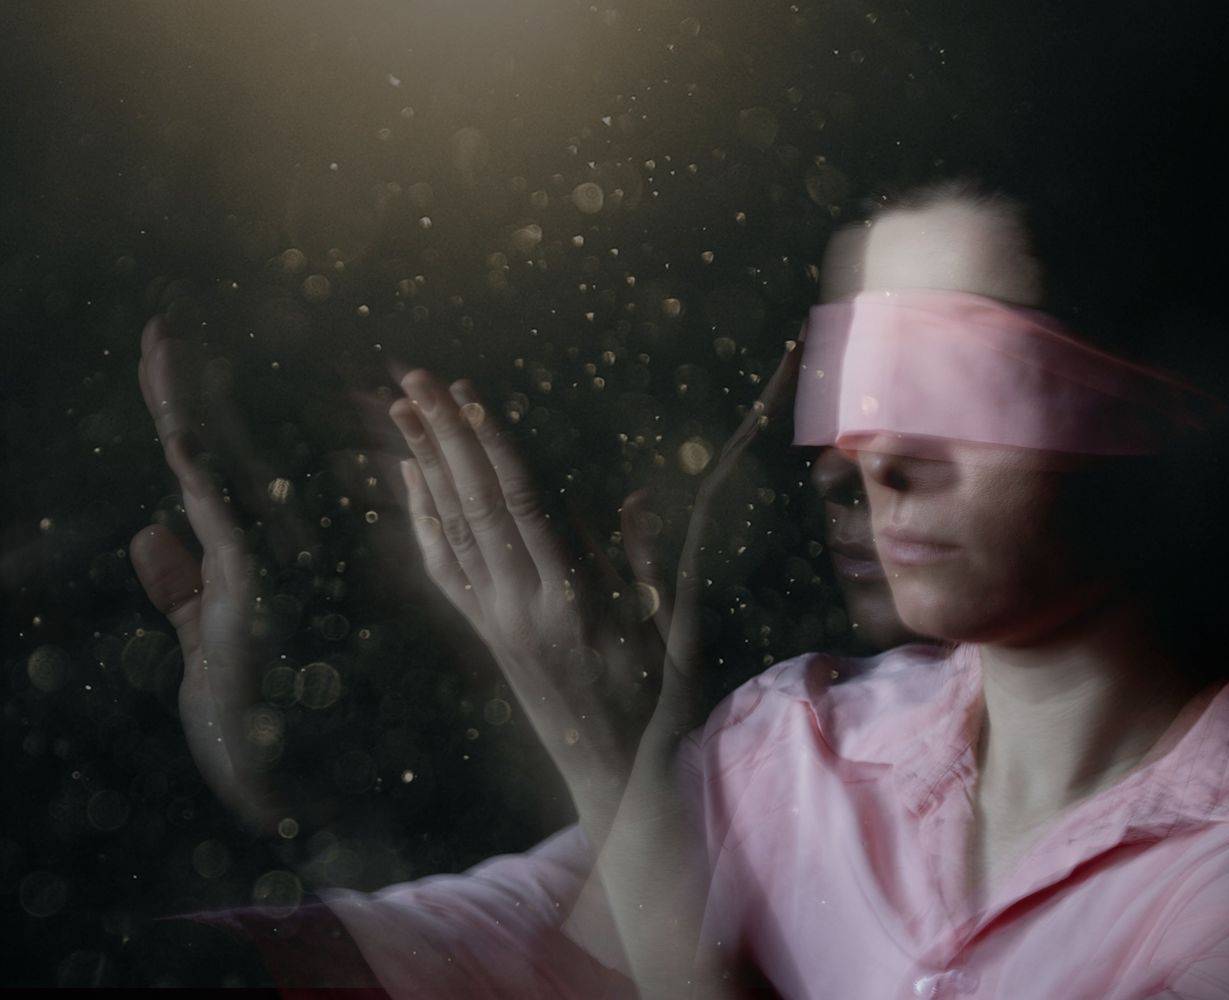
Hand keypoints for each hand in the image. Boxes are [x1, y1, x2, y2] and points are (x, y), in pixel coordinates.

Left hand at [129, 316, 289, 834]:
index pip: (216, 472)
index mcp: (259, 558)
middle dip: (189, 386)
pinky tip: (173, 435)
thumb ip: (181, 590)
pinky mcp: (262, 596)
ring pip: (223, 469)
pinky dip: (200, 477)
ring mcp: (273, 566)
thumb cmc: (262, 725)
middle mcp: (274, 548)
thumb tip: (147, 531)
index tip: (168, 361)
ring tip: (162, 345)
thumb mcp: (204, 648)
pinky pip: (226, 522)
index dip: (189, 414)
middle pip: (222, 451)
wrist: (304, 794)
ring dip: (188, 405)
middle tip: (161, 325)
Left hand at [388, 370, 663, 819]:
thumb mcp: (671, 632)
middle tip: (416, 379)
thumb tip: (632, 496)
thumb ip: (645, 563)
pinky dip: (424, 521)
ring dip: (425, 465)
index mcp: (572, 600)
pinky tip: (412, 480)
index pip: (523, 506)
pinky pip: (445, 570)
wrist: (612, 777)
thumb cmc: (655, 703)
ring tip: (403, 410)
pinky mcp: (487, 634)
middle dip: (443, 436)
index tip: (471, 396)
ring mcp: (497, 622)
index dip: (494, 447)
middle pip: (474, 505)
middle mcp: (521, 607)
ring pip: (452, 530)